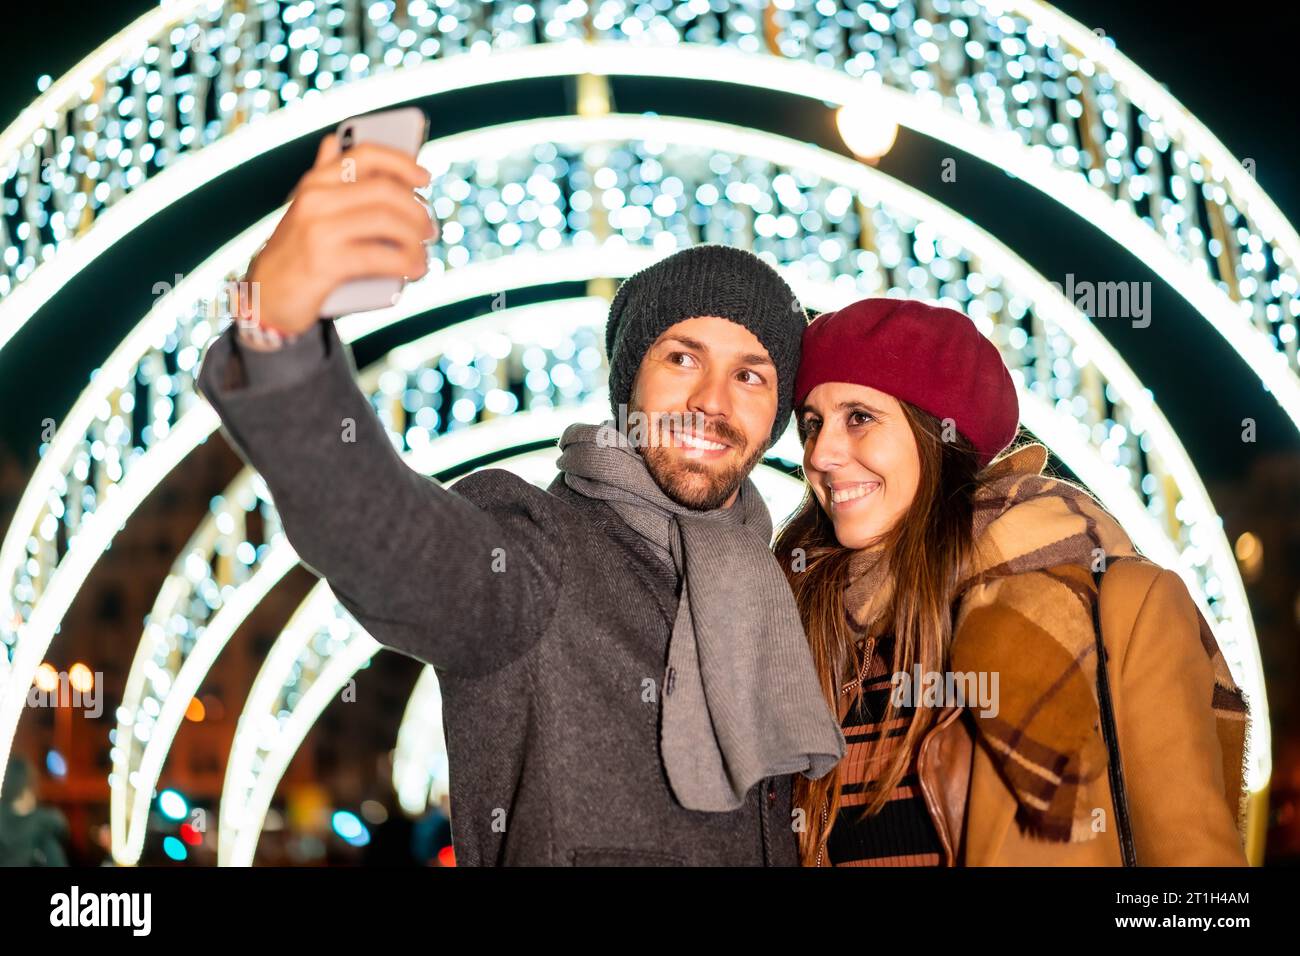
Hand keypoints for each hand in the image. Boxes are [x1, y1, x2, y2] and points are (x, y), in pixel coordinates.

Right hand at [243, 133, 435, 334]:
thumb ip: (323, 179)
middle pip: (385, 191)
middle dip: (417, 210)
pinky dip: (406, 263)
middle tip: (429, 230)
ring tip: (423, 255)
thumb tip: (333, 141)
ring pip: (387, 222)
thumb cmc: (296, 253)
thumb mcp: (305, 210)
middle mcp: (315, 200)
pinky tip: (415, 270)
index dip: (402, 162)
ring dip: (416, 240)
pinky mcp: (325, 263)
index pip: (365, 156)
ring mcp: (318, 230)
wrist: (265, 297)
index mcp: (315, 183)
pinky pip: (380, 257)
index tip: (425, 177)